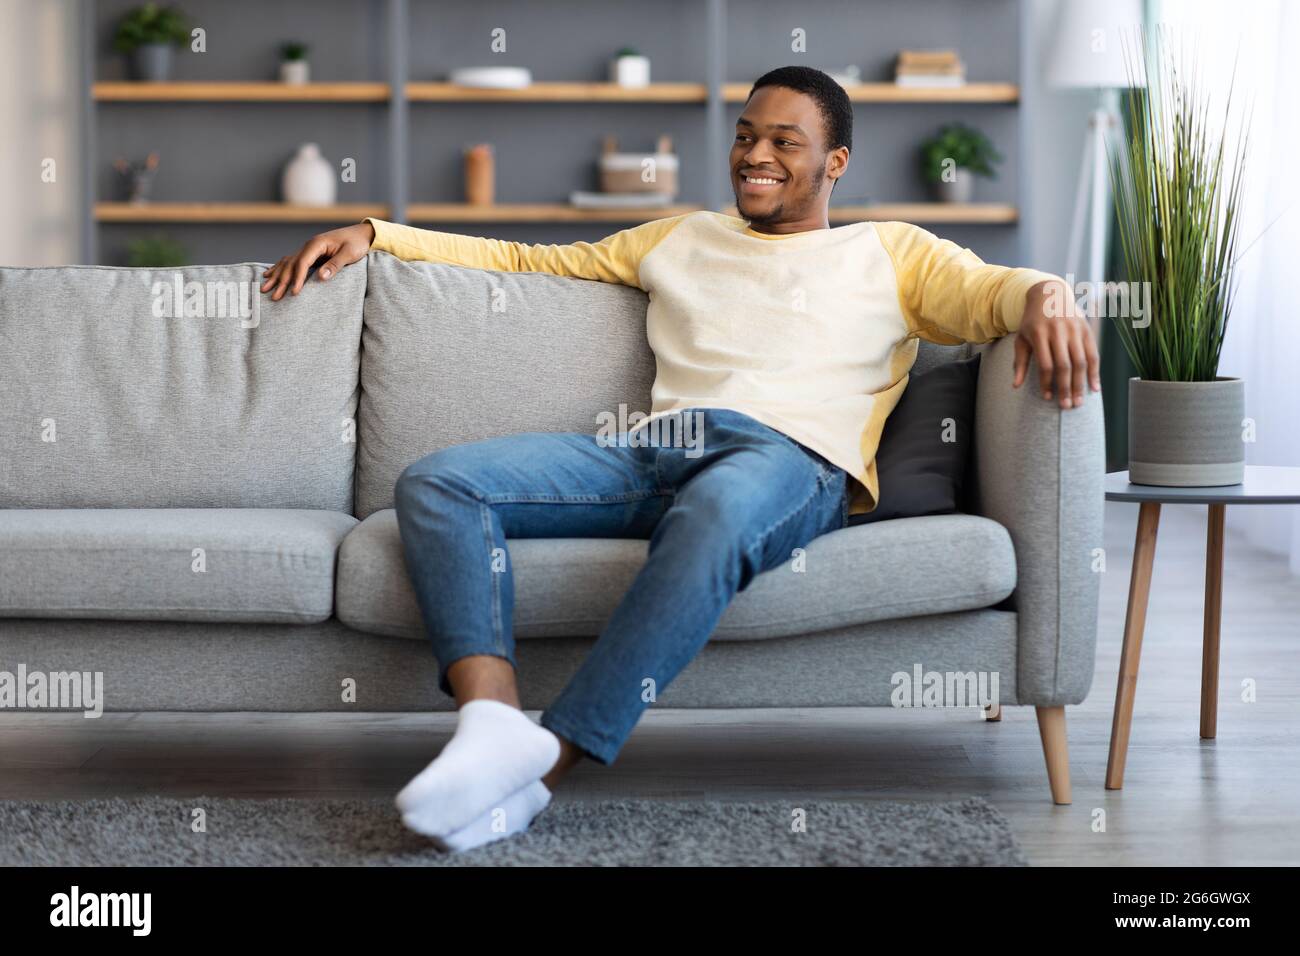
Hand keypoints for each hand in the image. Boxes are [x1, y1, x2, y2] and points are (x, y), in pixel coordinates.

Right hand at [259, 221, 375, 300]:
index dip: (297, 278)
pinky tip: (269, 274)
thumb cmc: (357, 243)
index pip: (302, 263)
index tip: (294, 293)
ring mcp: (308, 249)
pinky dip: (280, 269)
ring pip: (288, 263)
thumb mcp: (349, 254)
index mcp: (317, 244)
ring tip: (264, 288)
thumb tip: (320, 277)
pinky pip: (292, 262)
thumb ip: (335, 265)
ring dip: (276, 276)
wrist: (362, 234)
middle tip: (273, 296)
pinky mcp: (311, 253)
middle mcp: (309, 245)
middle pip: (291, 264)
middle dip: (281, 281)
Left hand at [1012, 280, 1100, 409]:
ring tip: (1079, 402)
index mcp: (1040, 333)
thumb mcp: (1021, 338)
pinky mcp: (1087, 330)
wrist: (1050, 294)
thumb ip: (1020, 362)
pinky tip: (1094, 388)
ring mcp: (1075, 330)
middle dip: (1066, 388)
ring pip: (1081, 361)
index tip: (1048, 398)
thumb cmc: (1032, 322)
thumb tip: (1015, 386)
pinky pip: (1093, 354)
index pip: (1045, 364)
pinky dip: (1094, 372)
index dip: (1047, 383)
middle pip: (1065, 365)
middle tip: (1067, 407)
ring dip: (1081, 384)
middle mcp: (1059, 331)